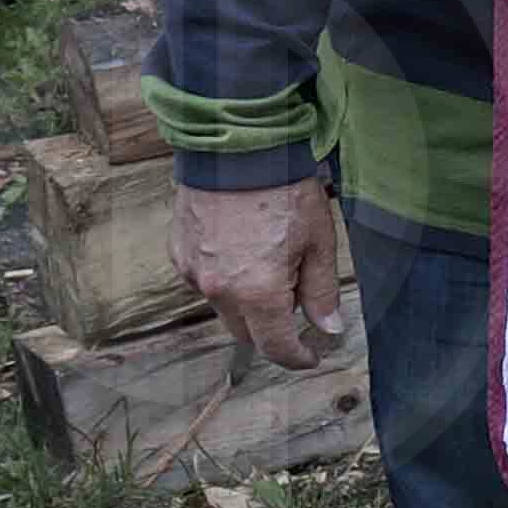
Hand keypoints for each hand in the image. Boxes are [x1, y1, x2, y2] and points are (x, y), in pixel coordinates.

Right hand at [177, 178, 352, 367]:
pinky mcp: (178, 254)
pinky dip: (225, 280)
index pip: (275, 347)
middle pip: (246, 333)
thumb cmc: (285, 192)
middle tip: (298, 300)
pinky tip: (244, 251)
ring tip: (272, 265)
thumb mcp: (318, 243)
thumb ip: (322, 291)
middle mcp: (218, 290)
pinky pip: (204, 283)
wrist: (236, 150)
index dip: (297, 357)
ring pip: (224, 309)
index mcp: (257, 293)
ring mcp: (192, 273)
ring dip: (247, 303)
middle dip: (273, 329)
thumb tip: (329, 327)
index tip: (312, 354)